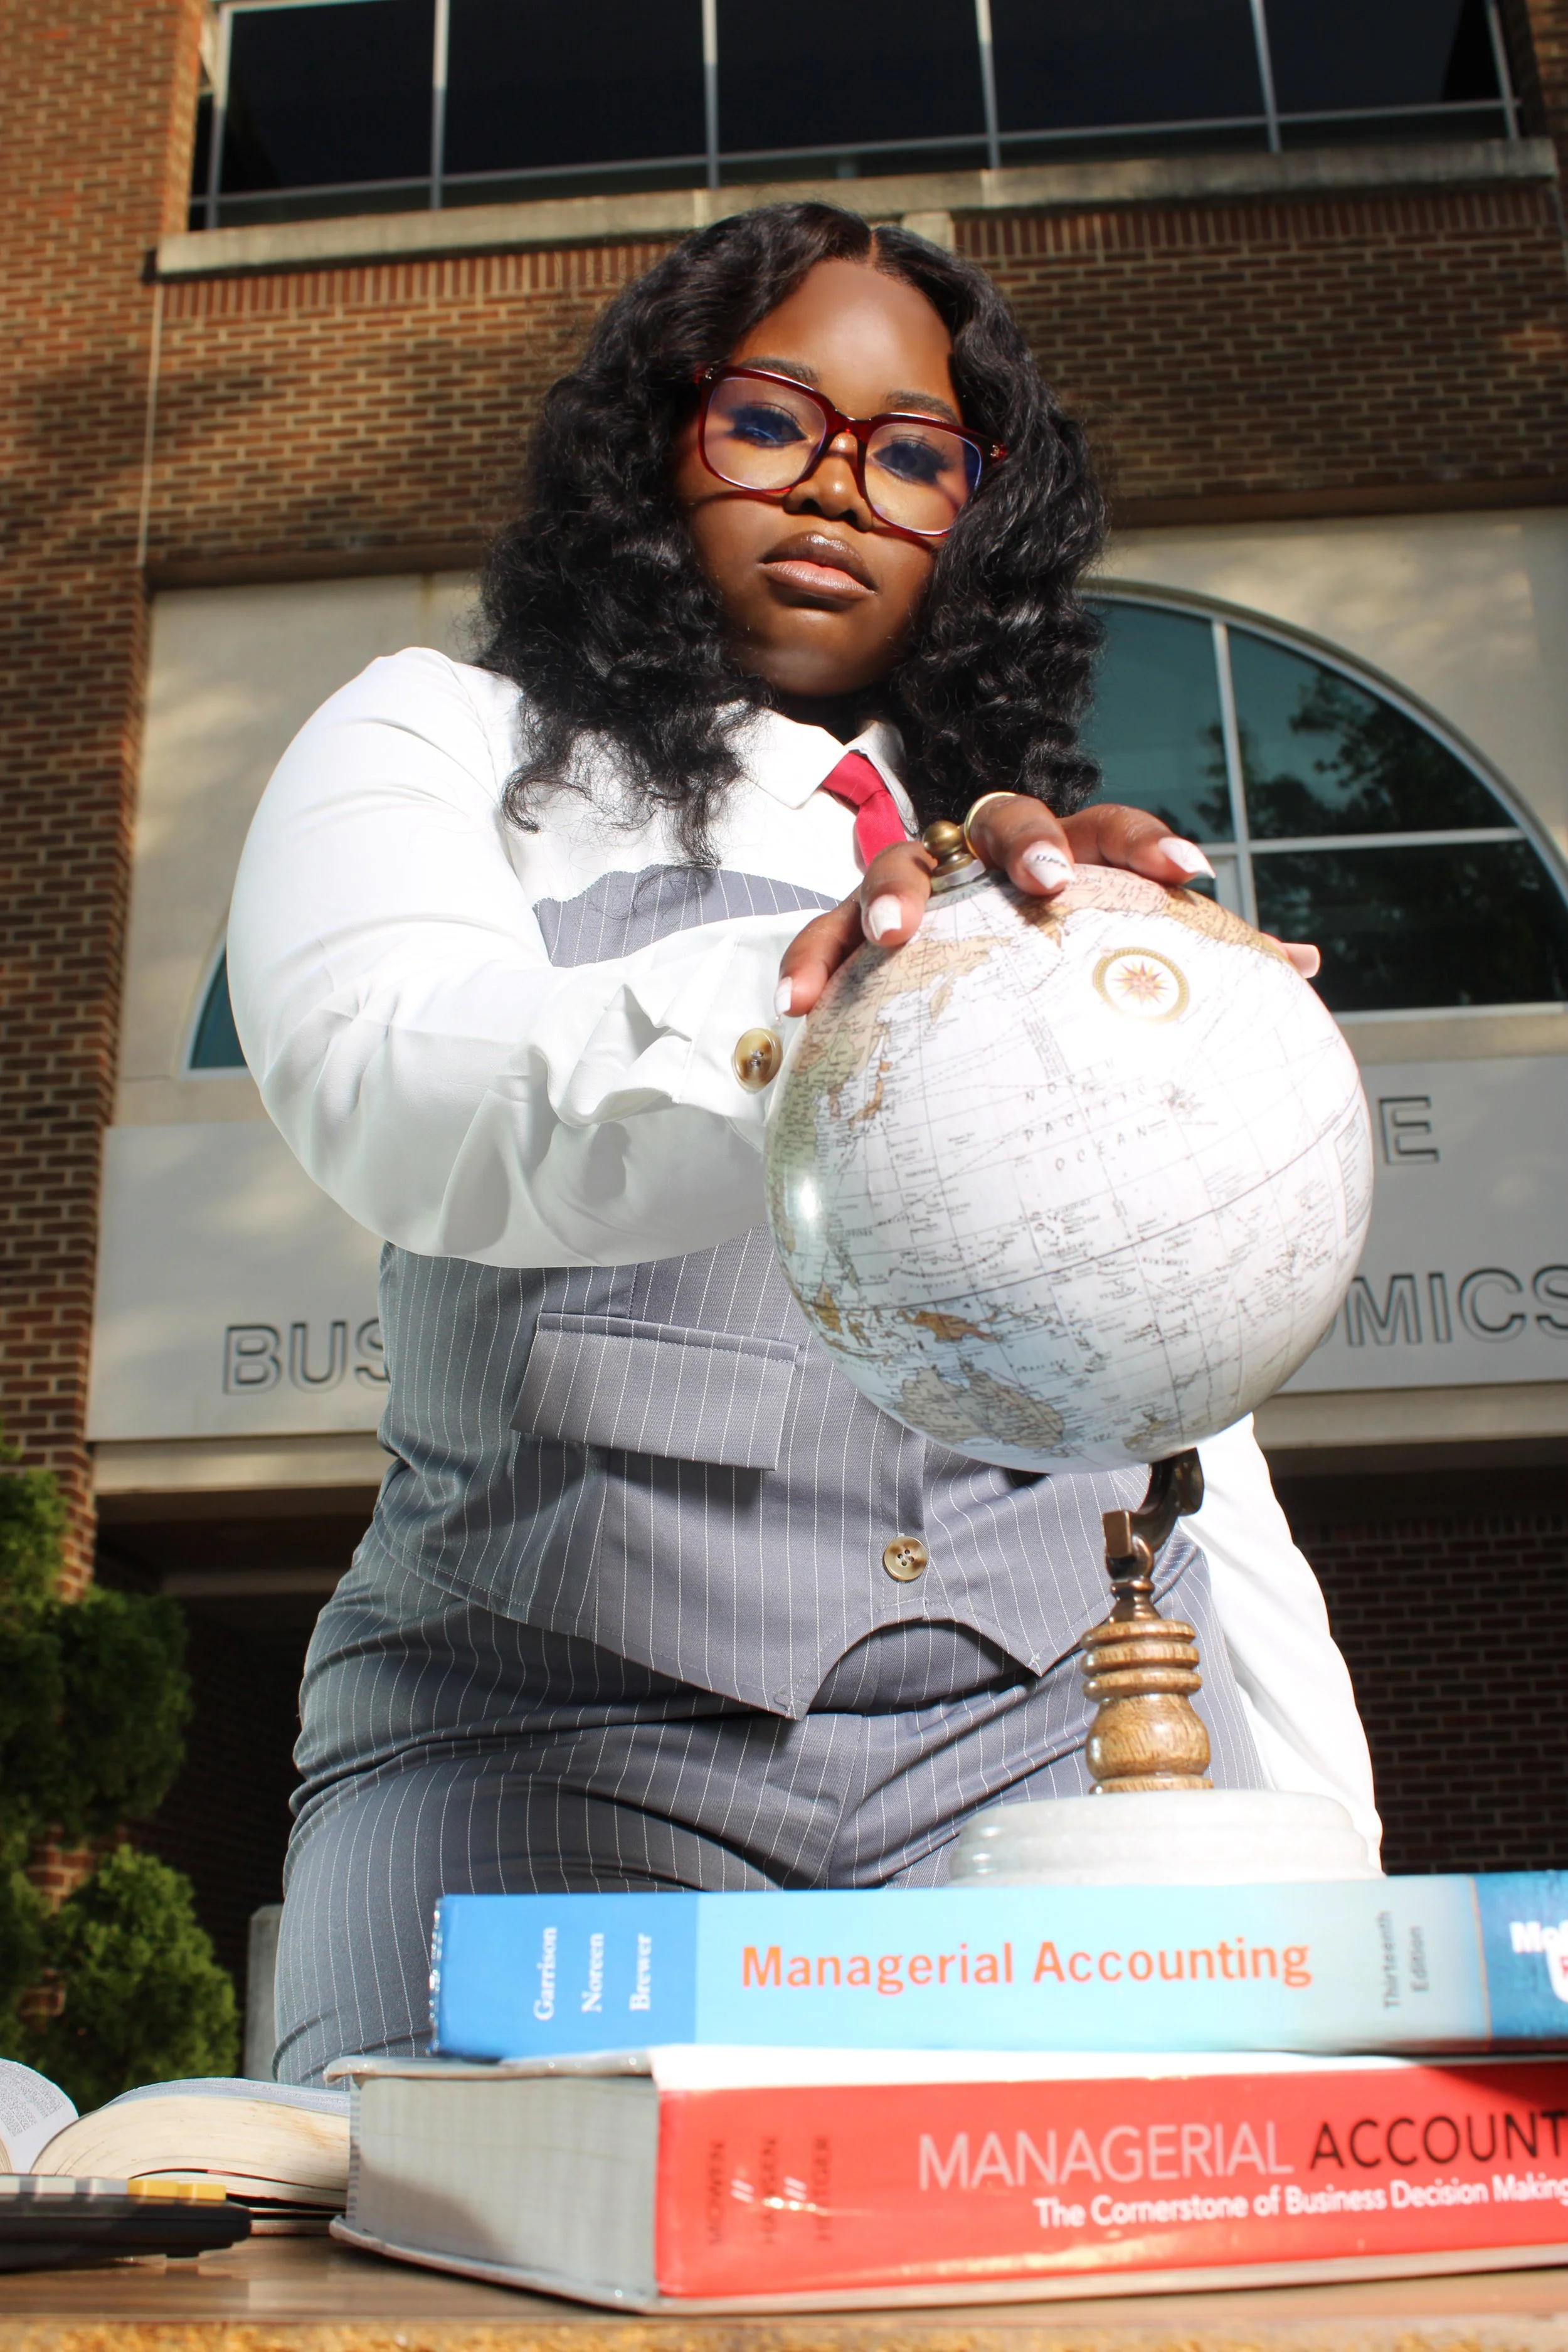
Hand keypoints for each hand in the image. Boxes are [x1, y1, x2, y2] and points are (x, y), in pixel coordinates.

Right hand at [777, 793, 1318, 1017]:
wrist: (934, 968)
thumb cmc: (1042, 964)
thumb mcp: (1110, 962)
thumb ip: (1198, 960)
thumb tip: (1308, 968)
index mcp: (1058, 855)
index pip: (1107, 827)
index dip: (1146, 839)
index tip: (1189, 868)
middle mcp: (983, 851)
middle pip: (1006, 815)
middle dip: (1026, 843)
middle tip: (1050, 883)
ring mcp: (915, 878)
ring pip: (899, 860)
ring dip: (894, 896)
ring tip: (893, 941)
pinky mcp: (852, 921)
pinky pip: (824, 933)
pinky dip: (812, 960)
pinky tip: (799, 1002)